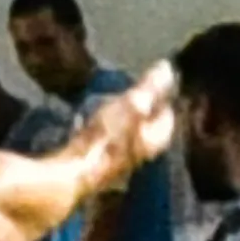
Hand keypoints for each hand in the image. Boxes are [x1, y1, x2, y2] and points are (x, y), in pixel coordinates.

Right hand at [77, 61, 179, 187]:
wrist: (71, 173)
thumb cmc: (105, 138)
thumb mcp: (131, 106)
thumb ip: (150, 88)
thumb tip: (168, 67)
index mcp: (156, 139)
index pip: (168, 116)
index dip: (163, 99)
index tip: (154, 84)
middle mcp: (142, 153)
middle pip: (148, 128)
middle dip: (143, 110)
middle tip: (132, 91)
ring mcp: (119, 161)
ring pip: (127, 136)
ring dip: (122, 120)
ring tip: (109, 103)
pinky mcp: (97, 165)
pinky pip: (107, 142)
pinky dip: (104, 130)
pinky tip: (89, 122)